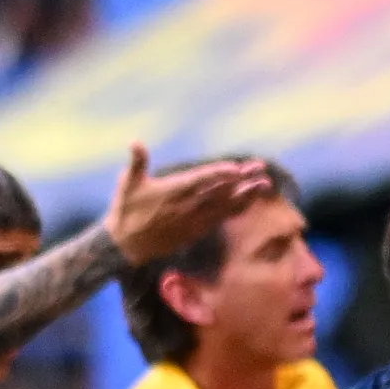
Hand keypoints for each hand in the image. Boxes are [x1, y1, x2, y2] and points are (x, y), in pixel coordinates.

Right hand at [106, 144, 273, 267]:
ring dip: (246, 194)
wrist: (123, 246)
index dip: (219, 174)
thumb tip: (134, 141)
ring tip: (265, 184)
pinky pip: (221, 218)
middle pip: (219, 190)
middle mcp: (186, 205)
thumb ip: (137, 162)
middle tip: (260, 168)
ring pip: (224, 205)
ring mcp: (193, 219)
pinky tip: (249, 201)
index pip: (200, 180)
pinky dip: (236, 209)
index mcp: (172, 191)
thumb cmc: (125, 212)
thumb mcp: (127, 185)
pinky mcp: (195, 230)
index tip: (237, 168)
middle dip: (241, 179)